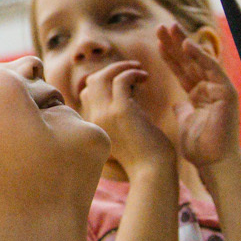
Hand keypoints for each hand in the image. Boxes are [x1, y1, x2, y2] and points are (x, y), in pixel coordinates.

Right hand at [77, 59, 174, 177]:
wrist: (152, 173)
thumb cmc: (145, 158)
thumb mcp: (126, 134)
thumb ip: (121, 116)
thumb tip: (131, 94)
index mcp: (94, 124)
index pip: (87, 93)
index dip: (105, 83)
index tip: (126, 84)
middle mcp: (95, 118)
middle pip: (91, 82)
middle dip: (111, 70)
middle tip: (132, 70)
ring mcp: (105, 114)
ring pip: (102, 77)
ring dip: (122, 68)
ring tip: (139, 70)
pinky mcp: (121, 111)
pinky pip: (121, 80)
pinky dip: (132, 73)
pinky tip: (145, 77)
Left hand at [158, 26, 240, 169]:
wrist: (214, 163)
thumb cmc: (200, 147)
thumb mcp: (185, 123)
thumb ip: (182, 110)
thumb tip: (176, 104)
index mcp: (199, 95)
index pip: (182, 70)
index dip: (169, 55)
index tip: (156, 41)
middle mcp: (210, 88)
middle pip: (190, 61)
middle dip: (175, 43)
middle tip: (161, 26)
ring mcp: (220, 89)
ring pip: (200, 61)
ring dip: (185, 43)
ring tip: (170, 27)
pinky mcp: (227, 92)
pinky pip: (212, 69)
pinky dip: (201, 56)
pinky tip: (187, 44)